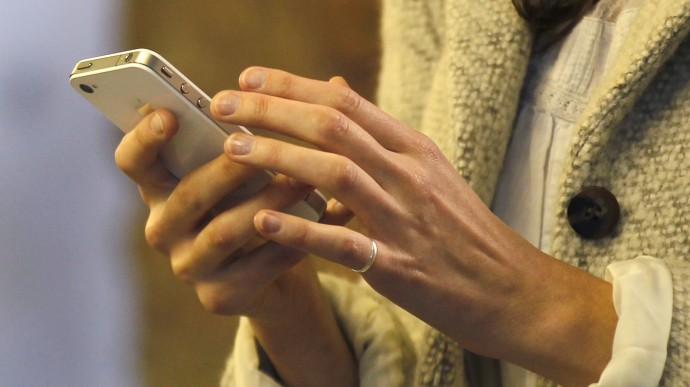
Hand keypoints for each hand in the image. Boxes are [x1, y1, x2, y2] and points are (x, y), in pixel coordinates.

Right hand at [113, 109, 349, 320]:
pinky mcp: (219, 297)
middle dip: (227, 169)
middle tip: (259, 146)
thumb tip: (336, 84)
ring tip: (304, 183)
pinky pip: (258, 265)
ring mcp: (189, 265)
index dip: (143, 138)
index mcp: (164, 186)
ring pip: (226, 230)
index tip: (169, 115)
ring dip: (268, 203)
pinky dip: (291, 240)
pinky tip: (321, 224)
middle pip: (187, 194)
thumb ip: (282, 127)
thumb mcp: (262, 164)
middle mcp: (165, 226)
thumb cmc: (263, 203)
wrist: (277, 272)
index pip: (133, 161)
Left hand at [212, 67, 617, 385]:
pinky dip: (302, 230)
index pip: (346, 103)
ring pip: (336, 174)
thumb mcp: (428, 169)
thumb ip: (378, 133)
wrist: (508, 287)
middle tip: (223, 106)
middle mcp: (409, 175)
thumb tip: (335, 90)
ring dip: (280, 158)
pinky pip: (344, 243)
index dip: (293, 86)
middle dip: (273, 111)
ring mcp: (405, 219)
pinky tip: (264, 220)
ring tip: (234, 150)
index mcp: (414, 149)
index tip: (248, 79)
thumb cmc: (461, 229)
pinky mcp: (399, 265)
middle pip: (333, 127)